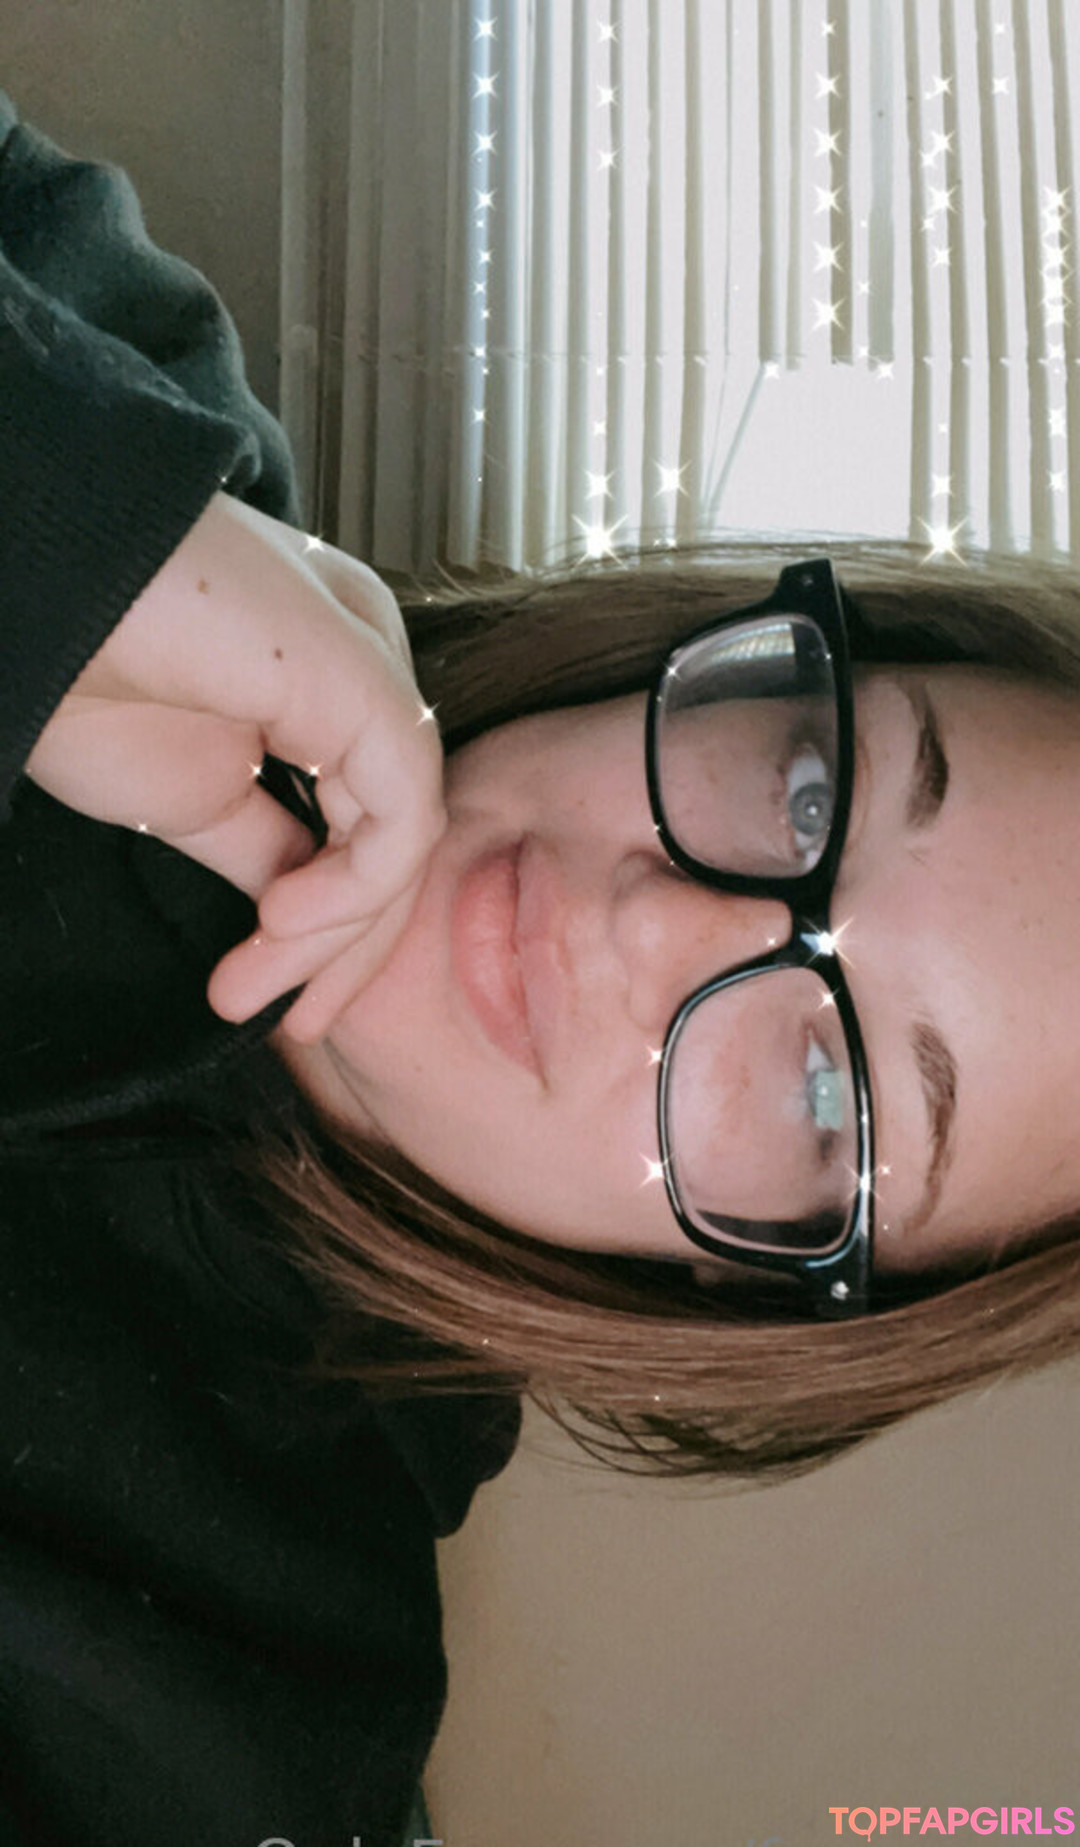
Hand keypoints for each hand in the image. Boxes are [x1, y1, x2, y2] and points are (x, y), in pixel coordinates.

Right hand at [25, 493, 444, 1041]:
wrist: (26, 592)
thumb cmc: (77, 669)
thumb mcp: (183, 792)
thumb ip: (258, 845)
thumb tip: (298, 912)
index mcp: (316, 674)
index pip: (363, 816)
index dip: (334, 921)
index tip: (267, 999)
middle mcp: (357, 659)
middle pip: (391, 828)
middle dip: (346, 944)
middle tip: (297, 1023)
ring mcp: (367, 661)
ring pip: (396, 833)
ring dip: (334, 932)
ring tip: (255, 984)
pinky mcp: (365, 675)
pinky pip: (400, 812)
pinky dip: (355, 886)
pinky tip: (280, 920)